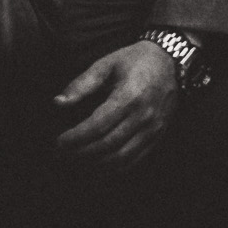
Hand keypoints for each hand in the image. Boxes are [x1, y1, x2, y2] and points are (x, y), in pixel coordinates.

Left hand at [54, 41, 180, 165]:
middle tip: (63, 153)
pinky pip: (135, 159)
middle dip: (82, 153)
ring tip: (77, 160)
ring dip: (96, 164)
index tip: (59, 142)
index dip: (76, 137)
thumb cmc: (134, 61)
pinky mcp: (157, 136)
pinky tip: (98, 164)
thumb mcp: (105, 64)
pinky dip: (115, 167)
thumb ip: (81, 84)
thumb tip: (58, 103)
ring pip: (122, 157)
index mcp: (129, 96)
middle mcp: (143, 116)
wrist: (169, 62)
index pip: (98, 125)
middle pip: (108, 144)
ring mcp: (153, 129)